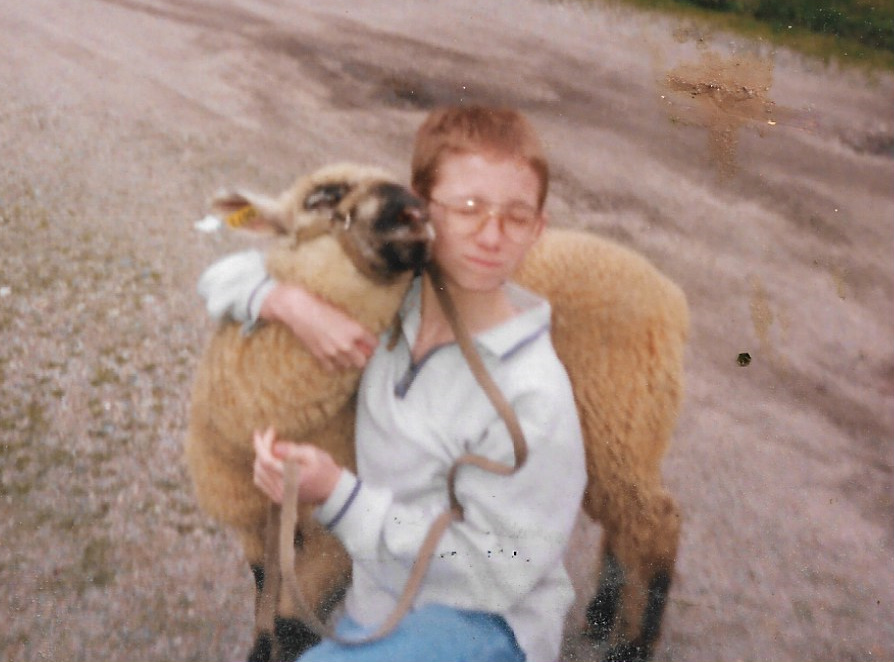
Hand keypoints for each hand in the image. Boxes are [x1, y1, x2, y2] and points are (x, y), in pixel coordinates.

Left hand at [253, 427, 342, 505]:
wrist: (331, 489)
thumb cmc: (324, 469)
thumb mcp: (312, 455)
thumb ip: (293, 451)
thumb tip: (274, 446)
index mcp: (290, 479)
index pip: (266, 461)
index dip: (260, 445)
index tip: (261, 431)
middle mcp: (281, 490)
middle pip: (260, 466)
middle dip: (262, 448)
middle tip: (271, 435)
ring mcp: (278, 496)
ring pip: (258, 474)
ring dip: (261, 458)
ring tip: (271, 446)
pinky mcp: (277, 497)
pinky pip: (261, 482)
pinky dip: (261, 469)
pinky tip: (271, 459)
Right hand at [260, 284, 377, 370]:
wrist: (299, 309)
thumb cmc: (321, 306)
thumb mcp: (343, 313)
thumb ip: (354, 326)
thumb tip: (361, 335)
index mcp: (355, 330)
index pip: (374, 344)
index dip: (372, 342)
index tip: (368, 341)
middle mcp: (347, 344)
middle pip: (363, 360)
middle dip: (362, 355)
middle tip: (358, 349)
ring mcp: (333, 352)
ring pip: (348, 365)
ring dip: (348, 359)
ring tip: (343, 351)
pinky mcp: (320, 356)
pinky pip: (332, 368)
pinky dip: (334, 364)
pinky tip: (332, 357)